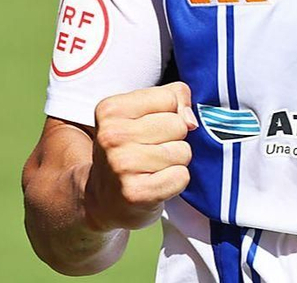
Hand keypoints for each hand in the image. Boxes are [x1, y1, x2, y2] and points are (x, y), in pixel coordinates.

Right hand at [83, 82, 197, 230]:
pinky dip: (175, 182)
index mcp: (111, 109)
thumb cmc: (129, 151)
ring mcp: (122, 165)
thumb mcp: (142, 113)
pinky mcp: (136, 193)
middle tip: (151, 151)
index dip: (168, 113)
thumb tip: (190, 120)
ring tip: (152, 168)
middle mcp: (112, 135)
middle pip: (178, 125)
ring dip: (174, 162)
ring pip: (183, 151)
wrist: (105, 199)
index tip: (149, 128)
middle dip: (173, 138)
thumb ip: (173, 96)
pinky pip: (181, 176)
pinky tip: (155, 183)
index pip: (170, 97)